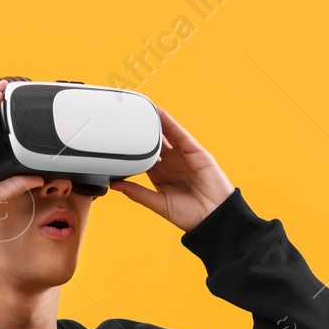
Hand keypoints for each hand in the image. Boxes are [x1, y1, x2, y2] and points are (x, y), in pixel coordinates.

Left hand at [108, 107, 233, 231]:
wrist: (213, 217)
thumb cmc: (189, 215)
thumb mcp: (158, 204)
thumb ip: (138, 193)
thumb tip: (115, 185)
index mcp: (160, 176)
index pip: (143, 158)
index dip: (133, 148)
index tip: (119, 139)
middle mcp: (171, 164)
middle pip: (154, 143)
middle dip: (143, 132)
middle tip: (128, 119)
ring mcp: (183, 157)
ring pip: (167, 136)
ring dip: (156, 124)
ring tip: (142, 110)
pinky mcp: (196, 152)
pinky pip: (181, 135)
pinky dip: (171, 124)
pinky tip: (160, 114)